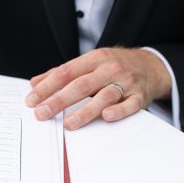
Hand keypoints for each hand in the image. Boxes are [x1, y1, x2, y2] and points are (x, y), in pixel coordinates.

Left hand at [25, 47, 171, 129]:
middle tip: (42, 113)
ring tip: (68, 123)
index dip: (47, 86)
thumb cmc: (114, 65)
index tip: (32, 99)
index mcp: (94, 59)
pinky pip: (129, 105)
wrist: (151, 66)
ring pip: (103, 96)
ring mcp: (125, 82)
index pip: (66, 72)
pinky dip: (119, 110)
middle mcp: (109, 69)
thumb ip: (62, 73)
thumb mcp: (90, 62)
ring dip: (85, 110)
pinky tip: (106, 117)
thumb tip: (35, 83)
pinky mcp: (140, 96)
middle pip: (81, 85)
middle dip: (59, 100)